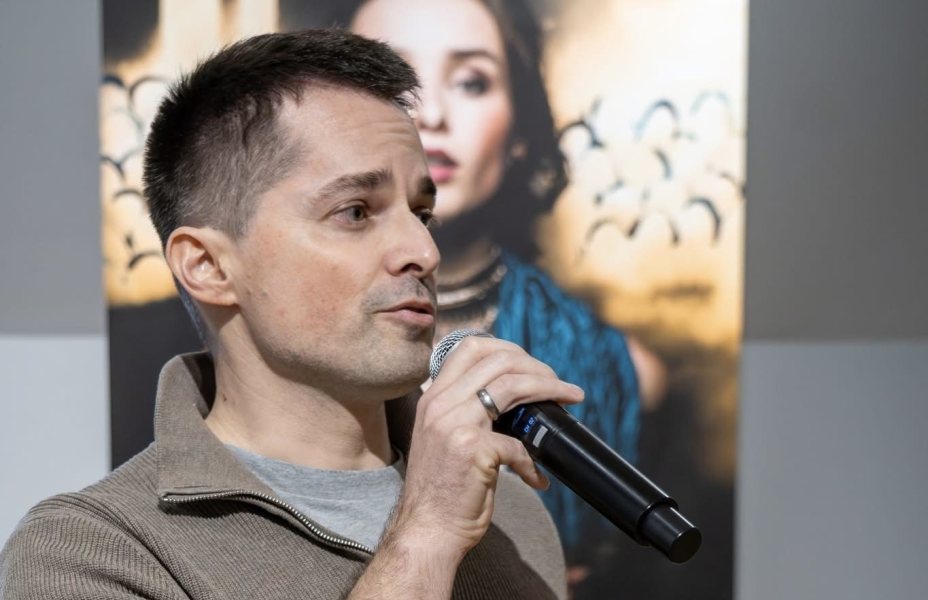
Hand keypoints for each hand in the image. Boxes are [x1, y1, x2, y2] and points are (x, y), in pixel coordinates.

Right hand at [390, 335, 583, 557]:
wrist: (426, 530)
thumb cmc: (440, 490)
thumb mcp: (443, 437)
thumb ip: (467, 412)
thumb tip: (513, 398)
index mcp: (433, 397)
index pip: (471, 347)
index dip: (508, 349)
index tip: (531, 365)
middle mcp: (441, 404)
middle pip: (498, 359)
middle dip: (537, 366)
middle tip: (558, 383)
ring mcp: (455, 424)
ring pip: (512, 385)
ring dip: (549, 388)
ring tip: (569, 398)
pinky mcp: (473, 449)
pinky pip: (518, 443)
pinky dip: (533, 461)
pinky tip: (537, 477)